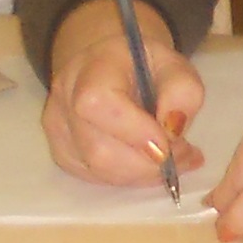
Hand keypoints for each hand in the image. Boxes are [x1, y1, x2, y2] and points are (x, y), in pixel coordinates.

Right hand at [41, 0, 207, 188]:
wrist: (111, 67)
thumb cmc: (145, 66)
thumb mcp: (174, 65)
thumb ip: (182, 92)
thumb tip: (172, 130)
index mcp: (91, 67)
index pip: (96, 104)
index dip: (133, 132)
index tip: (168, 144)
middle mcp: (64, 98)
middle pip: (98, 149)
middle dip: (148, 163)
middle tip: (185, 154)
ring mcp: (58, 129)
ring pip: (99, 170)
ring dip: (143, 173)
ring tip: (174, 158)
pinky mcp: (62, 152)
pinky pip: (97, 177)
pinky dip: (131, 177)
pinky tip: (150, 163)